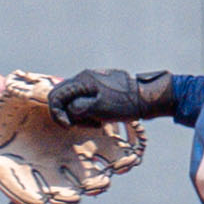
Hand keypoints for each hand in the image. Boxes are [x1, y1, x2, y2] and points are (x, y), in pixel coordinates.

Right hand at [48, 69, 174, 127]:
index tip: (68, 126)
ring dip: (80, 114)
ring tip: (96, 123)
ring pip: (76, 99)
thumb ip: (78, 109)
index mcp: (82, 81)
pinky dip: (89, 110)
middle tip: (82, 125)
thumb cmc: (124, 104)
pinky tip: (101, 118)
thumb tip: (68, 111)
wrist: (146, 97)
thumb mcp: (98, 109)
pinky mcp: (101, 87)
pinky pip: (86, 99)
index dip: (57, 113)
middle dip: (69, 114)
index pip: (56, 95)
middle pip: (64, 97)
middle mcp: (85, 77)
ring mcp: (93, 81)